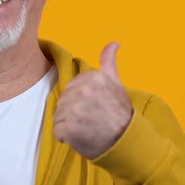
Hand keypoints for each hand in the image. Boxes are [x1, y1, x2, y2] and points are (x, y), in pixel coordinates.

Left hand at [53, 42, 132, 159]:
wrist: (126, 141)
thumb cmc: (120, 114)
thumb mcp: (116, 84)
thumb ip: (109, 63)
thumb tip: (114, 43)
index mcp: (93, 78)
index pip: (70, 89)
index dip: (79, 101)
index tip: (94, 108)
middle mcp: (83, 91)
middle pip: (62, 102)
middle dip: (72, 113)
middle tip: (90, 120)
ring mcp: (75, 110)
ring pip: (57, 117)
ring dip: (68, 126)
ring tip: (86, 129)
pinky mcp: (69, 129)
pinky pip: (57, 132)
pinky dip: (65, 138)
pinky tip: (79, 138)